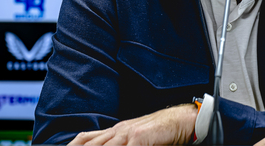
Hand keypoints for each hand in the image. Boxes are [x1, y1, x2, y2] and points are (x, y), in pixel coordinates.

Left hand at [68, 104, 196, 144]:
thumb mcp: (134, 138)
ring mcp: (127, 133)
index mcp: (114, 131)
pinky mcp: (140, 138)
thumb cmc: (159, 133)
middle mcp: (117, 131)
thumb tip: (106, 144)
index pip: (85, 139)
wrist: (179, 120)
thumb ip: (119, 144)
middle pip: (89, 144)